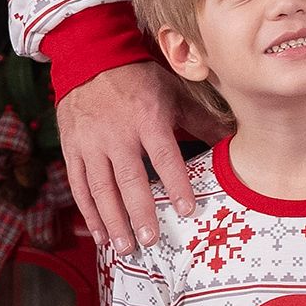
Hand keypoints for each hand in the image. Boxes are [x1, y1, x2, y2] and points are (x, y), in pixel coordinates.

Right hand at [56, 58, 195, 255]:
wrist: (89, 58)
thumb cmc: (137, 78)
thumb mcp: (172, 92)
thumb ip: (200, 120)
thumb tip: (234, 140)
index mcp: (146, 118)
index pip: (164, 155)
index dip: (176, 183)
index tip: (187, 209)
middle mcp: (116, 133)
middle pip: (129, 179)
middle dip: (139, 212)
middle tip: (149, 241)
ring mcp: (90, 143)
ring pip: (100, 188)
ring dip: (112, 220)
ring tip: (124, 247)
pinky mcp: (72, 148)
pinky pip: (79, 185)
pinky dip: (88, 212)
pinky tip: (100, 234)